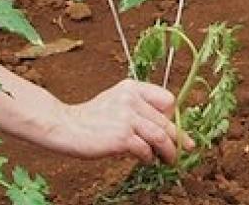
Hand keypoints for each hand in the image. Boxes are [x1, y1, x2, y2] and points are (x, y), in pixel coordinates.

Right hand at [41, 78, 190, 162]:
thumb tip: (164, 126)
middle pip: (166, 120)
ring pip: (161, 136)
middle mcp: (131, 99)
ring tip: (170, 160)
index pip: (166, 99)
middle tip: (184, 149)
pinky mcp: (122, 137)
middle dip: (177, 138)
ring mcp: (127, 117)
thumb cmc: (90, 119)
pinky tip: (146, 160)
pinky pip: (146, 149)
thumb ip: (137, 108)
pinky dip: (149, 157)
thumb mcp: (115, 101)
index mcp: (132, 87)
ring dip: (169, 151)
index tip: (173, 128)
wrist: (65, 127)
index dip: (172, 116)